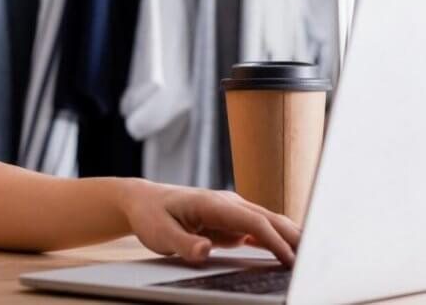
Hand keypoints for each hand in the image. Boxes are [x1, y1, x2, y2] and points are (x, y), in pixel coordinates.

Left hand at [121, 179, 300, 267]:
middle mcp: (228, 203)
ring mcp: (232, 210)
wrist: (143, 201)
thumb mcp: (159, 233)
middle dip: (294, 238)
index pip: (253, 221)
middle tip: (317, 261)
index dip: (274, 240)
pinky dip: (278, 240)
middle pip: (269, 219)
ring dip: (292, 237)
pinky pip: (260, 230)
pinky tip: (292, 254)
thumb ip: (183, 243)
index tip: (290, 260)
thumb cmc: (151, 216)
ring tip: (315, 258)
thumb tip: (205, 250)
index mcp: (213, 203)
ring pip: (269, 222)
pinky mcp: (232, 220)